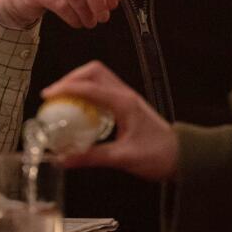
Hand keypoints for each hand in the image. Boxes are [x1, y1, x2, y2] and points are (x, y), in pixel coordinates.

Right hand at [42, 61, 178, 181]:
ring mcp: (127, 98)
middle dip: (71, 78)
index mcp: (124, 103)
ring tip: (63, 99)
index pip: (90, 87)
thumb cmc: (159, 155)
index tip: (49, 95)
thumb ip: (92, 157)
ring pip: (98, 77)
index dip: (67, 88)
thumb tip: (64, 160)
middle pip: (93, 72)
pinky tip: (79, 109)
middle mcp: (125, 95)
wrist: (182, 156)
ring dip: (79, 83)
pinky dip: (87, 92)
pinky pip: (102, 90)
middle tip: (54, 94)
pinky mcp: (126, 105)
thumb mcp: (123, 158)